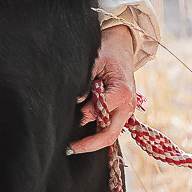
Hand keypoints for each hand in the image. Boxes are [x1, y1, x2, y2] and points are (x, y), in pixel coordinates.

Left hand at [69, 25, 136, 155]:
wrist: (122, 43)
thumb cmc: (108, 51)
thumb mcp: (94, 62)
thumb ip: (85, 83)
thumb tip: (74, 102)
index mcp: (122, 93)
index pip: (98, 112)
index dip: (81, 115)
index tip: (65, 116)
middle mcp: (127, 105)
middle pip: (109, 135)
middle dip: (89, 145)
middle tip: (69, 148)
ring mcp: (126, 110)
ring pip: (109, 134)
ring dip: (92, 140)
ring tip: (71, 144)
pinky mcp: (122, 111)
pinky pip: (109, 127)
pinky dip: (96, 133)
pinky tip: (81, 136)